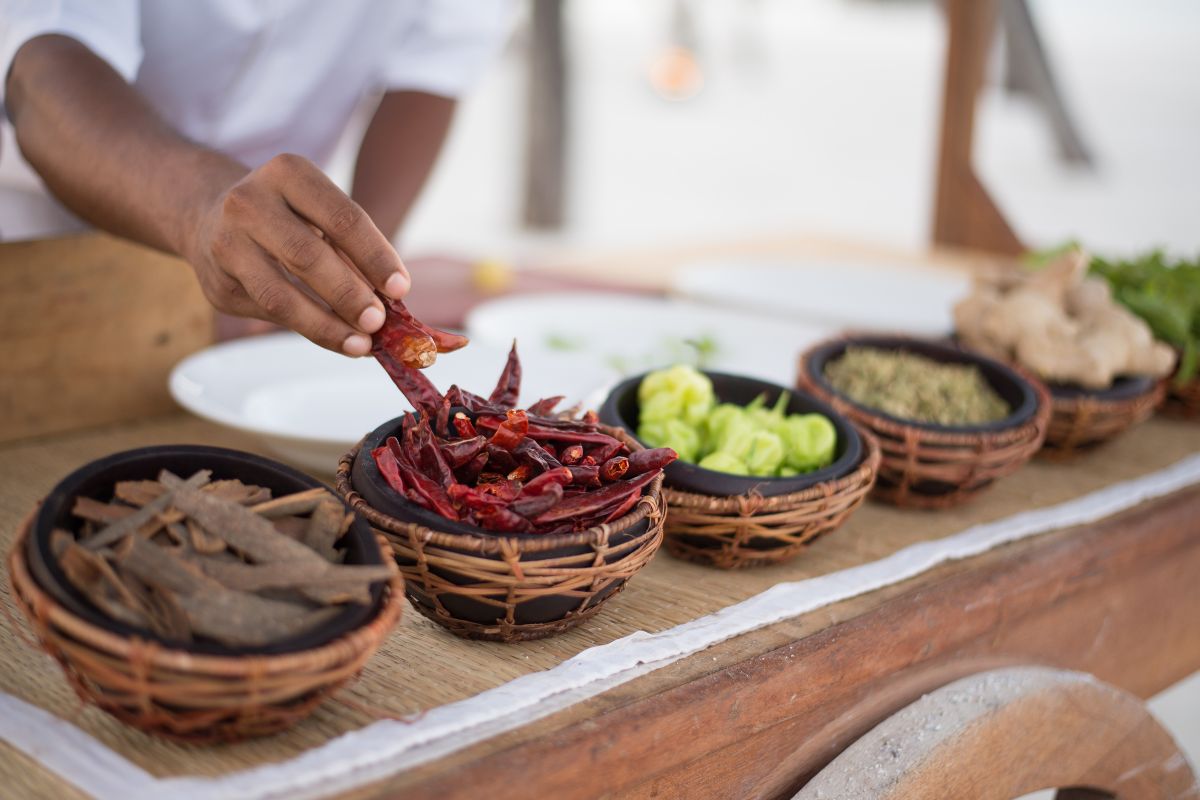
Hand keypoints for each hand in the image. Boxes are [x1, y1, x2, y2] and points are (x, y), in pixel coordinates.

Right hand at [185, 153, 410, 354]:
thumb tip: (391, 302)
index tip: (401, 288)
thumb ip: (352, 251)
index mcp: (288, 173)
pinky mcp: (217, 285)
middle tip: (379, 322)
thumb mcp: (318, 213)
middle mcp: (249, 202)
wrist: (207, 215)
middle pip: (308, 256)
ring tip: (361, 344)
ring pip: (280, 295)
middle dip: (349, 295)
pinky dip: (307, 329)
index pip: (341, 217)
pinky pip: (268, 314)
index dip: (375, 256)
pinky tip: (336, 338)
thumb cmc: (287, 217)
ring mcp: (226, 244)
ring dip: (326, 325)